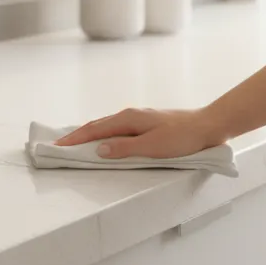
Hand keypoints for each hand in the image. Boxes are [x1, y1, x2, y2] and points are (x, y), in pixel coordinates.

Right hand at [55, 108, 226, 159]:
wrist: (207, 126)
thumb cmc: (182, 137)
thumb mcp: (153, 147)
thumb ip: (125, 148)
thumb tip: (98, 149)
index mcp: (127, 119)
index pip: (94, 130)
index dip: (75, 139)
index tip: (58, 145)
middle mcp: (129, 115)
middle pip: (96, 125)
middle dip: (76, 135)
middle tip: (59, 145)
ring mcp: (137, 118)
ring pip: (106, 125)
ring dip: (88, 134)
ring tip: (75, 142)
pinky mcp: (144, 123)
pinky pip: (115, 128)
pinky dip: (102, 133)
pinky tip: (103, 139)